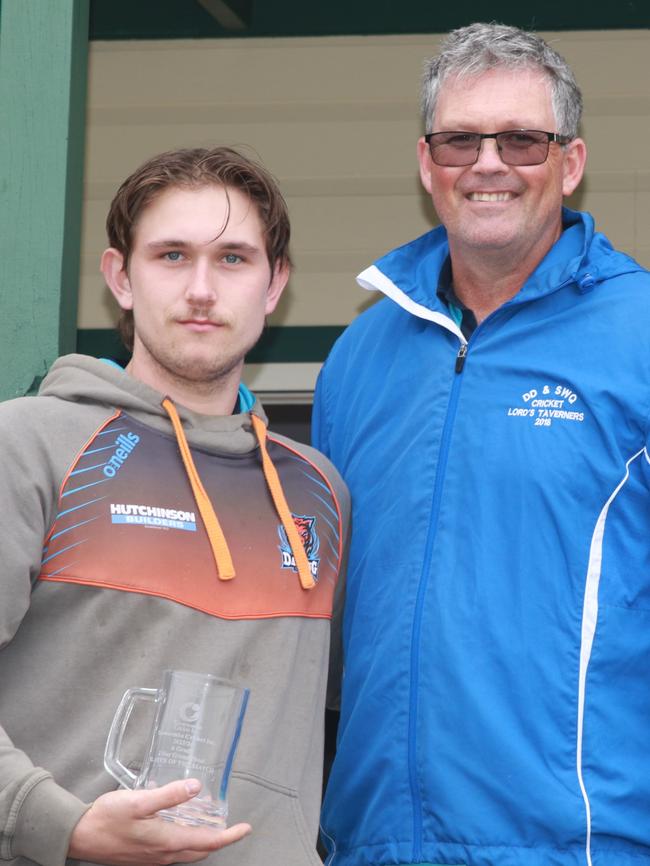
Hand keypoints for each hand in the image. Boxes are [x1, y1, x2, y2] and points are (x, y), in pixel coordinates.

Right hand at [68, 779, 250, 864]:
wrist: (80, 837)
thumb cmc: (107, 818)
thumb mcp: (139, 801)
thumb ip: (169, 795)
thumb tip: (195, 787)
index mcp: (167, 842)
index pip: (208, 842)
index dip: (229, 836)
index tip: (245, 828)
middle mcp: (164, 854)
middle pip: (201, 850)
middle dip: (220, 838)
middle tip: (232, 825)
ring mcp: (154, 857)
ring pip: (187, 850)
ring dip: (202, 838)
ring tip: (210, 819)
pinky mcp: (144, 855)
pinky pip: (173, 849)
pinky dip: (184, 837)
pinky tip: (177, 819)